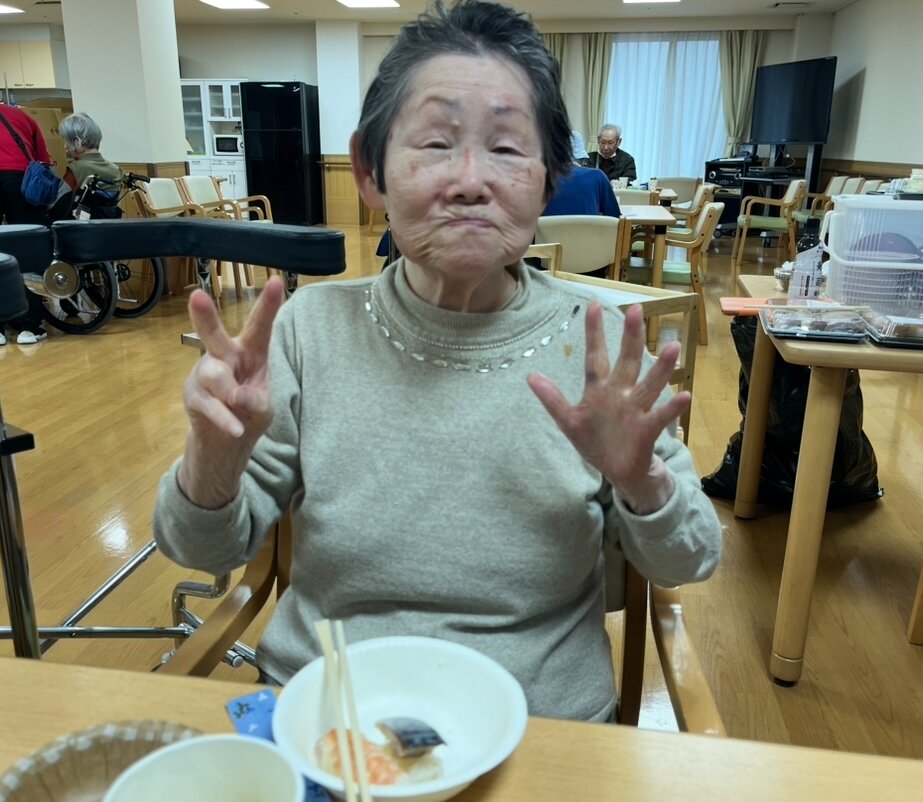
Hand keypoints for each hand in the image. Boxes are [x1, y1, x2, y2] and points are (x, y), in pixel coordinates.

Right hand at [178, 277, 284, 506]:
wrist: (226, 442)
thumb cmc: (250, 411)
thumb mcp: (264, 408)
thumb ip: (257, 401)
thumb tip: (238, 396)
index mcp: (251, 352)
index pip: (260, 326)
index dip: (268, 305)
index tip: (275, 281)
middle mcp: (225, 356)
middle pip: (214, 334)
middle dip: (205, 316)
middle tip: (196, 296)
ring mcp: (205, 374)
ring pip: (214, 374)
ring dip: (229, 391)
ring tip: (239, 403)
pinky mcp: (193, 395)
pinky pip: (208, 404)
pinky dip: (225, 417)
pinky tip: (236, 428)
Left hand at [526, 303, 689, 513]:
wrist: (618, 472)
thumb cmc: (596, 441)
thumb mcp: (569, 421)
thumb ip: (552, 399)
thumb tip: (530, 376)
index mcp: (599, 390)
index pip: (595, 356)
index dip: (594, 333)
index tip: (593, 305)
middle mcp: (620, 394)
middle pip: (627, 362)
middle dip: (631, 337)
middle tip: (637, 310)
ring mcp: (635, 410)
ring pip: (649, 385)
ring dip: (661, 368)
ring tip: (673, 347)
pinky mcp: (647, 430)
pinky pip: (660, 417)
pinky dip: (672, 408)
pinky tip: (684, 395)